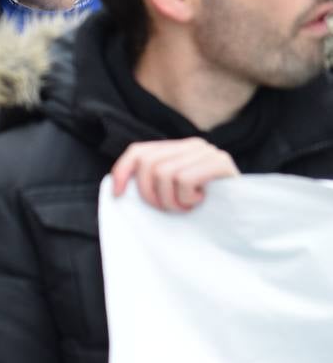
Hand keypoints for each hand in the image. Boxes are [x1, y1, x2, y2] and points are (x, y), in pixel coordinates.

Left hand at [110, 138, 238, 211]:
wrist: (244, 218)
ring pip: (164, 173)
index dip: (122, 171)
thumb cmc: (203, 209)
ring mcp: (208, 151)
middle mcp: (192, 144)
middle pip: (148, 164)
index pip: (138, 151)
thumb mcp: (172, 193)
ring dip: (171, 200)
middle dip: (151, 194)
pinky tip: (199, 202)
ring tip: (186, 207)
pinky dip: (186, 198)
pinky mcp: (221, 163)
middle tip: (167, 209)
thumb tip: (117, 187)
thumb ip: (152, 182)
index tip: (118, 195)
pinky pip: (185, 179)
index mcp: (177, 148)